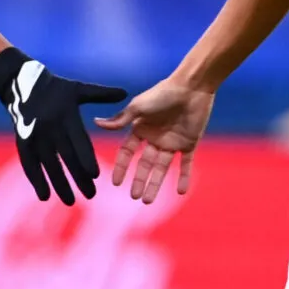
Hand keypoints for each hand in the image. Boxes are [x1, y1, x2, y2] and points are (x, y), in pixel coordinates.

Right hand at [0, 48, 126, 204]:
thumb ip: (102, 94)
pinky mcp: (23, 141)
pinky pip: (29, 164)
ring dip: (59, 185)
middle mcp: (51, 127)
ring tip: (70, 201)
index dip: (86, 159)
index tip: (96, 176)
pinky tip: (45, 196)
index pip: (79, 141)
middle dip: (78, 178)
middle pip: (66, 158)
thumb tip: (125, 93)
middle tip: (91, 195)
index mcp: (66, 115)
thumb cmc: (56, 87)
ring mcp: (35, 135)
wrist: (21, 82)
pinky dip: (36, 180)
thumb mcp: (78, 88)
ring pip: (49, 165)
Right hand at [94, 79, 215, 204]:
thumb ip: (120, 119)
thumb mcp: (138, 107)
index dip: (121, 167)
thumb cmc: (163, 94)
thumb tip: (96, 122)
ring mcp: (172, 142)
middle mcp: (155, 138)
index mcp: (141, 128)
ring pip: (162, 168)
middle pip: (145, 164)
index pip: (128, 152)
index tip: (115, 183)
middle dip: (140, 180)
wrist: (191, 87)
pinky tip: (182, 192)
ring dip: (156, 184)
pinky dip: (185, 177)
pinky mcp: (189, 143)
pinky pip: (186, 164)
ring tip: (148, 201)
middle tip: (135, 197)